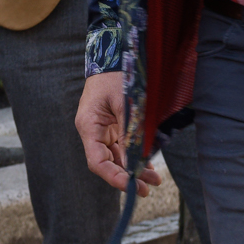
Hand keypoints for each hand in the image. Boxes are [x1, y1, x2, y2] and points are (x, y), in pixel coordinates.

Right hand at [75, 71, 157, 191]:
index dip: (113, 177)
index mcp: (89, 126)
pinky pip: (124, 146)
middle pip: (108, 162)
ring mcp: (104, 129)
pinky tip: (149, 165)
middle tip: (147, 188)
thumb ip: (131, 132)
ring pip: (118, 156)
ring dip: (135, 168)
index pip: (97, 161)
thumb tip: (138, 161)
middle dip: (128, 176)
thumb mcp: (126, 103)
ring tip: (154, 179)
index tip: (132, 186)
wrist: (116, 55)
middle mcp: (94, 131)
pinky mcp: (114, 126)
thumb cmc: (118, 75)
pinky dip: (136, 156)